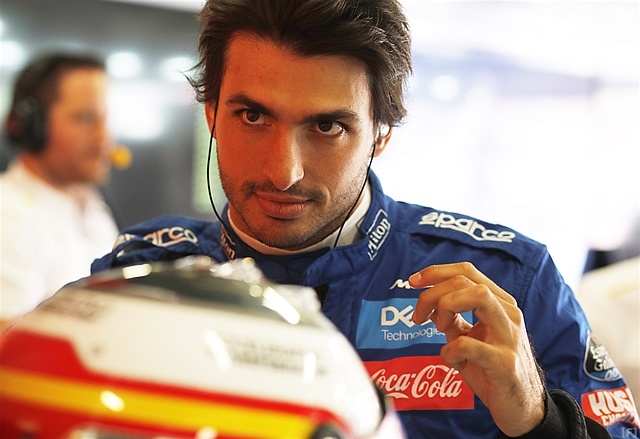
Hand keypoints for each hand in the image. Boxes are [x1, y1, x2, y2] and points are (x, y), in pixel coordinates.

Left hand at [410, 262, 544, 436]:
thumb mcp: (470, 339)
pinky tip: (454, 362)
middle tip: (419, 317)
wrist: (521, 409)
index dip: (435, 272)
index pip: (466, 271)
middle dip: (432, 294)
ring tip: (440, 330)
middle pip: (466, 280)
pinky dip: (450, 351)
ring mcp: (509, 336)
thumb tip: (428, 303)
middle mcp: (508, 313)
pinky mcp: (505, 363)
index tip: (412, 282)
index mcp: (500, 303)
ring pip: (478, 296)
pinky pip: (469, 345)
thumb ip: (453, 320)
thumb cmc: (493, 371)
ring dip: (447, 307)